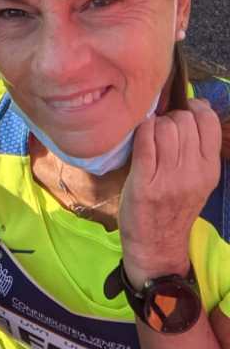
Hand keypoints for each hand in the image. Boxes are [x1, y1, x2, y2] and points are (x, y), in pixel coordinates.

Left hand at [119, 99, 220, 288]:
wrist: (157, 244)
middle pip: (183, 121)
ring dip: (154, 124)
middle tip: (162, 127)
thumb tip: (196, 104)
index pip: (209, 123)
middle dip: (170, 116)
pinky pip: (144, 142)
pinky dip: (141, 131)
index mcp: (210, 170)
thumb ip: (198, 146)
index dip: (194, 108)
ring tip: (150, 134)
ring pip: (164, 128)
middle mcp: (193, 173)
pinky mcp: (144, 182)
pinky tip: (139, 136)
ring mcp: (169, 179)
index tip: (182, 110)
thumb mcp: (197, 178)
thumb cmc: (173, 205)